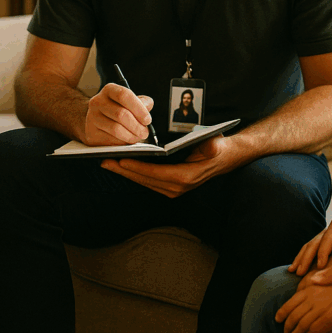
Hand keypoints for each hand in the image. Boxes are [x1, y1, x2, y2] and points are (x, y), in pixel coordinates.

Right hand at [83, 83, 154, 145]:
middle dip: (137, 126)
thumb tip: (148, 105)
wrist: (96, 120)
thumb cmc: (116, 109)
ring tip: (138, 137)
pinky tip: (127, 140)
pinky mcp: (91, 133)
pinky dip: (122, 142)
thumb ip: (141, 102)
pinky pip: (110, 140)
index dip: (138, 108)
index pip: (124, 95)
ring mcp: (92, 118)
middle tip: (145, 132)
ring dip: (131, 135)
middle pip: (121, 114)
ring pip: (116, 129)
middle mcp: (98, 102)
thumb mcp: (129, 102)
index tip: (147, 119)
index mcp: (109, 90)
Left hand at [100, 134, 244, 196]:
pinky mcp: (170, 186)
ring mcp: (173, 189)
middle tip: (105, 161)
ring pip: (144, 182)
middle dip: (124, 171)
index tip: (121, 160)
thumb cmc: (218, 148)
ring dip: (126, 173)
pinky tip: (122, 166)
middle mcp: (178, 187)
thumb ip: (212, 145)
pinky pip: (148, 181)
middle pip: (145, 180)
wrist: (226, 159)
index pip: (157, 173)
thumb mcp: (217, 143)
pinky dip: (134, 174)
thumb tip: (208, 145)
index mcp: (186, 177)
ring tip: (108, 162)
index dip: (138, 168)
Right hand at [289, 201, 331, 274]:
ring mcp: (330, 232)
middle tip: (298, 273)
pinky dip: (307, 256)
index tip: (320, 267)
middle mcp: (331, 227)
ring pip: (312, 245)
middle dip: (305, 258)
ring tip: (293, 271)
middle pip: (314, 243)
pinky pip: (317, 247)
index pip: (327, 240)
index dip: (322, 253)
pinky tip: (302, 265)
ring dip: (302, 257)